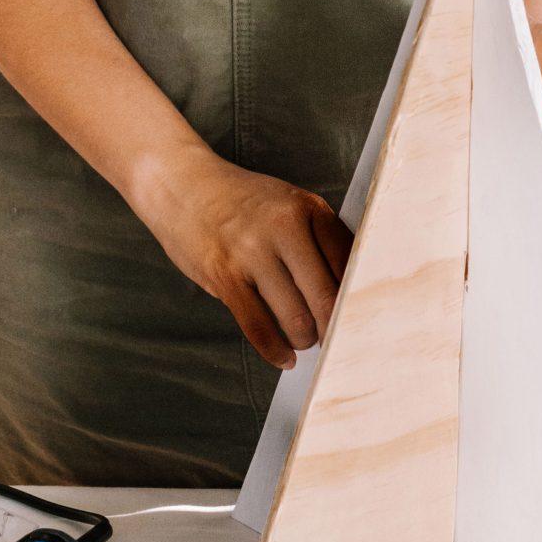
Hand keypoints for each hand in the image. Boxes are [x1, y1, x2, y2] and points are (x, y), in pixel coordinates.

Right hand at [133, 145, 353, 369]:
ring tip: (304, 340)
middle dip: (333, 328)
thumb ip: (318, 238)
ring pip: (294, 317)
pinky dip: (274, 350)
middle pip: (325, 296)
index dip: (356, 298)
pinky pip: (258, 326)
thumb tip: (347, 292)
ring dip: (304, 339)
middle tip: (335, 339)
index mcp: (308, 207)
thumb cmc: (242, 201)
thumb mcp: (287, 204)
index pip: (348, 263)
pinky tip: (283, 356)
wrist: (183, 184)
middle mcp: (284, 227)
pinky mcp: (225, 275)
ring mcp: (252, 251)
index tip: (358, 318)